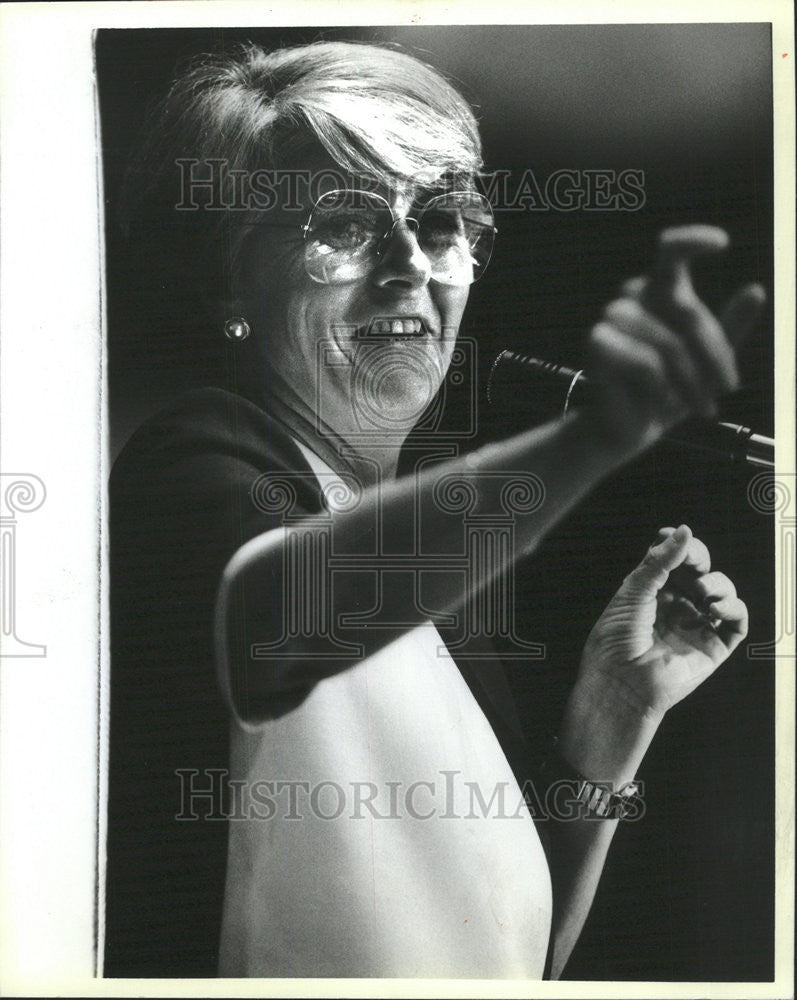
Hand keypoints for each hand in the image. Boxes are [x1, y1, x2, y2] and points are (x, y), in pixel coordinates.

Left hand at [575, 524, 747, 719]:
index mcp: (652, 591)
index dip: (679, 545)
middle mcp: (676, 605)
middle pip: (701, 569)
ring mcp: (695, 625)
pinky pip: (736, 621)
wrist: (621, 682)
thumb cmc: (616, 640)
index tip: (675, 538)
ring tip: (702, 592)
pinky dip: (733, 607)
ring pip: (722, 591)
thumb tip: (682, 531)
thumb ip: (660, 561)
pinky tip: (714, 608)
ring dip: (718, 583)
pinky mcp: (712, 646)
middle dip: (700, 558)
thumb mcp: (633, 591)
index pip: (674, 558)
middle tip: (694, 562)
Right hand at [586, 225, 765, 457]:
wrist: (633, 428)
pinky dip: (659, 386)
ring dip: (689, 379)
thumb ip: (730, 327)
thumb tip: (756, 289)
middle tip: (728, 388)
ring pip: (668, 342)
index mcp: (660, 291)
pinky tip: (656, 399)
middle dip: (713, 352)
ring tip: (699, 405)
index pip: (670, 252)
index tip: (721, 244)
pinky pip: (645, 361)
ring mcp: (611, 318)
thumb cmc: (672, 391)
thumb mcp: (711, 362)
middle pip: (686, 310)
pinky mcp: (597, 342)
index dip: (691, 240)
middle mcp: (633, 297)